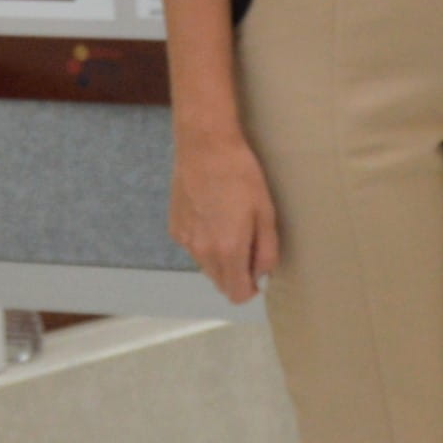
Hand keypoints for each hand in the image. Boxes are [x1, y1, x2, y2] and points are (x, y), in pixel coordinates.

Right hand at [170, 123, 280, 303]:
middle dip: (236, 273)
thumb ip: (267, 250)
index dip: (251, 288)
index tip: (258, 273)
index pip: (237, 294)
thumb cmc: (241, 175)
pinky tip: (213, 215)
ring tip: (231, 224)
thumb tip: (262, 273)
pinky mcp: (175, 228)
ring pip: (206, 266)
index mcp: (227, 251)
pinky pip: (193, 247)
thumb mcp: (266, 212)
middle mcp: (202, 252)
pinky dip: (204, 241)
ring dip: (220, 258)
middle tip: (249, 242)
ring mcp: (185, 241)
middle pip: (220, 283)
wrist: (205, 147)